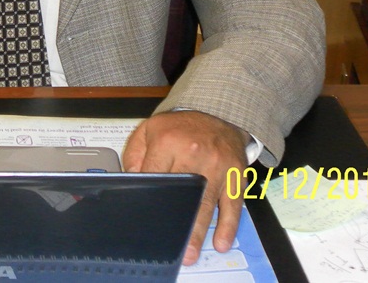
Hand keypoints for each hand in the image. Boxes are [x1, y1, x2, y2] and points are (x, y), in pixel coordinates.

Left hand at [122, 110, 248, 264]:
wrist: (217, 113)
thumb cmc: (180, 128)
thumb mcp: (150, 130)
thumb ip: (134, 154)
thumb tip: (131, 181)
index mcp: (167, 141)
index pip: (154, 176)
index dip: (149, 197)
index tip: (145, 218)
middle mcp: (193, 153)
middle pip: (182, 193)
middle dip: (176, 222)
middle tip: (170, 246)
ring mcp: (217, 165)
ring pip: (207, 203)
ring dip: (199, 232)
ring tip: (191, 254)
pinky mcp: (236, 174)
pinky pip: (234, 203)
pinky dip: (229, 225)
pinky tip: (221, 242)